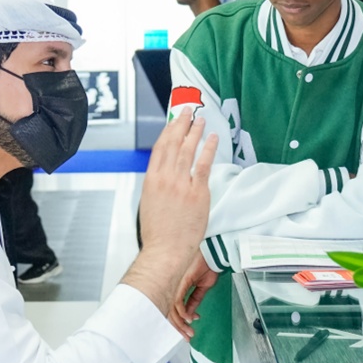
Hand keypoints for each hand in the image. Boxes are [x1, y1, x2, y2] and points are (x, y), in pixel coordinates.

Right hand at [124, 109, 218, 307]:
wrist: (165, 250)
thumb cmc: (158, 233)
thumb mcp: (150, 203)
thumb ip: (159, 185)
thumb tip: (167, 173)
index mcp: (151, 180)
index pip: (160, 148)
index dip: (168, 131)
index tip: (174, 121)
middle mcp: (165, 179)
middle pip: (173, 144)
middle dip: (181, 124)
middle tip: (188, 111)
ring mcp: (181, 184)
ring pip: (187, 150)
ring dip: (195, 132)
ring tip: (200, 120)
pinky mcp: (197, 193)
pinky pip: (203, 165)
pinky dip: (208, 149)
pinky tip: (212, 139)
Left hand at [169, 252, 219, 339]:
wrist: (212, 252)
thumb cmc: (207, 262)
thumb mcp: (203, 285)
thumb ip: (195, 299)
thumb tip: (191, 313)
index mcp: (177, 286)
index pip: (172, 308)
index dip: (178, 321)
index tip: (185, 329)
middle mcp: (173, 285)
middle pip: (169, 311)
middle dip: (178, 327)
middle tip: (186, 336)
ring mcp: (175, 284)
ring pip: (171, 309)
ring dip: (181, 323)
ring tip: (188, 332)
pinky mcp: (180, 283)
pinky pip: (177, 301)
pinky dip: (183, 312)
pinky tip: (188, 319)